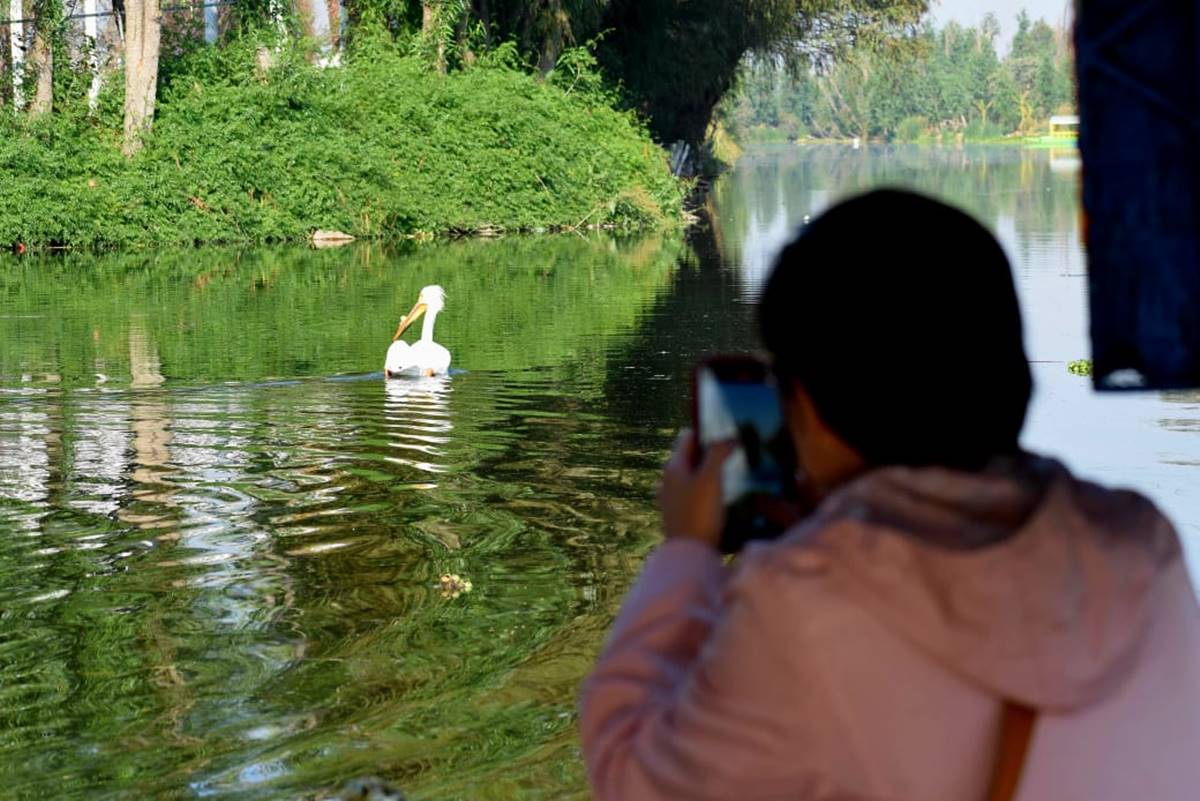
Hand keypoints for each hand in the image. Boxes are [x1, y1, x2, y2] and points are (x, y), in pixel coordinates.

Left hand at [658, 429, 736, 547]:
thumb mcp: (710, 478)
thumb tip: (731, 437)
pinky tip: (721, 498)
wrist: (689, 555)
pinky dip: (705, 490)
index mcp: (673, 467)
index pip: (687, 437)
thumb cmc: (699, 513)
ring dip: (709, 473)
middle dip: (709, 452)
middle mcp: (667, 480)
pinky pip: (693, 494)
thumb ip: (718, 453)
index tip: (727, 432)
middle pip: (690, 457)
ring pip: (692, 476)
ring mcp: (671, 499)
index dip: (707, 431)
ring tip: (732, 475)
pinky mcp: (678, 516)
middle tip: (734, 453)